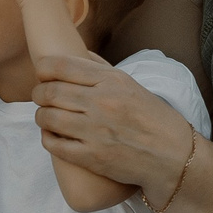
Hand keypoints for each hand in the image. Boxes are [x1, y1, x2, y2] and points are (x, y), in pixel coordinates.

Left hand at [32, 51, 186, 196]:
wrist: (173, 156)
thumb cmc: (153, 118)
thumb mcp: (131, 85)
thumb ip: (102, 70)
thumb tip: (78, 55)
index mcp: (112, 82)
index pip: (60, 66)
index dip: (43, 69)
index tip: (42, 75)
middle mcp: (102, 104)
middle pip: (49, 92)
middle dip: (38, 94)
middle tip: (41, 97)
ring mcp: (95, 132)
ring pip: (47, 117)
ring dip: (41, 116)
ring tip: (47, 116)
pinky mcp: (91, 157)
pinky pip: (53, 144)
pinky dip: (47, 138)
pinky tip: (54, 135)